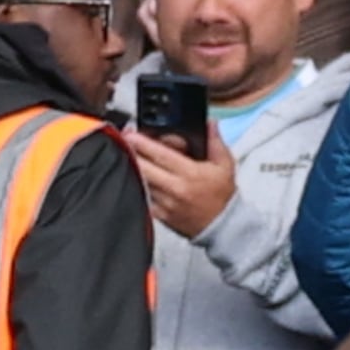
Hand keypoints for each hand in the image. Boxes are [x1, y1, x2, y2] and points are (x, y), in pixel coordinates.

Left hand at [122, 123, 238, 237]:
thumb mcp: (225, 165)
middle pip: (144, 167)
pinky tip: (136, 177)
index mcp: (190, 173)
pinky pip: (143, 197)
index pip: (161, 155)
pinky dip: (138, 186)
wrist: (222, 226)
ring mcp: (166, 203)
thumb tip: (210, 123)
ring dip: (133, 167)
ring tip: (128, 156)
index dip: (143, 143)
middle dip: (132, 152)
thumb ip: (215, 142)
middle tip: (125, 141)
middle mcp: (176, 188)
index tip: (132, 133)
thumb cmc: (222, 196)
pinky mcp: (161, 215)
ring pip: (141, 182)